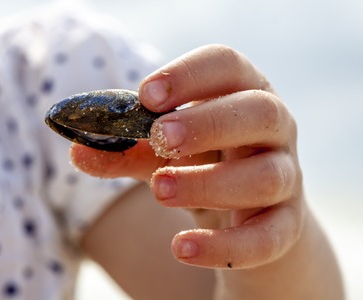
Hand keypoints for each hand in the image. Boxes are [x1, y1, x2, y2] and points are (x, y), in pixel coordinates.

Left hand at [71, 44, 302, 269]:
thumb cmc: (205, 164)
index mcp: (242, 94)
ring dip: (210, 182)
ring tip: (160, 189)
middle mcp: (274, 129)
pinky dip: (224, 245)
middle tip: (159, 138)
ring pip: (266, 177)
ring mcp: (287, 177)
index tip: (146, 95)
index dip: (189, 75)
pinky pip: (267, 238)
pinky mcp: (286, 226)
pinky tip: (181, 248)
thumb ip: (124, 150)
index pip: (227, 66)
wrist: (250, 212)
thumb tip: (76, 152)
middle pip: (260, 112)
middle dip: (207, 123)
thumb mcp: (165, 151)